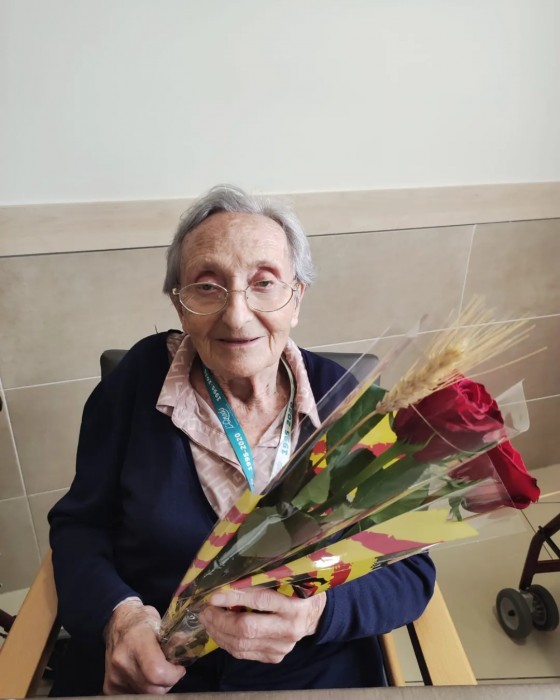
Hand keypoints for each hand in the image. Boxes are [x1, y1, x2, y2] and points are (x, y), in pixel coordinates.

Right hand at [103, 600, 185, 694]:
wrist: (116, 622)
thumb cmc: (141, 620)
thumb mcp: (160, 622)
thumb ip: (173, 639)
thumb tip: (184, 652)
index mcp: (137, 641)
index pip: (157, 672)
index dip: (173, 675)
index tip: (179, 668)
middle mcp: (123, 661)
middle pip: (152, 689)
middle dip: (168, 683)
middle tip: (171, 671)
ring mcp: (114, 676)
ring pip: (144, 695)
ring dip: (156, 687)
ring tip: (157, 671)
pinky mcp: (110, 686)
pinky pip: (134, 695)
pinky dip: (144, 690)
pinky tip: (145, 676)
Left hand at [198, 588, 325, 663]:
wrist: (314, 614)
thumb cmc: (297, 588)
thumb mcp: (288, 577)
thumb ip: (264, 576)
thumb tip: (229, 572)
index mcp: (295, 604)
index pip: (260, 600)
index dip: (234, 597)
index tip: (213, 595)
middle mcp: (290, 628)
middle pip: (247, 628)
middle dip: (220, 619)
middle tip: (205, 609)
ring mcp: (282, 647)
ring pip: (241, 645)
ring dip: (218, 632)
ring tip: (207, 619)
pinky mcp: (275, 657)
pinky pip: (243, 653)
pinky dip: (226, 642)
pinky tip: (218, 631)